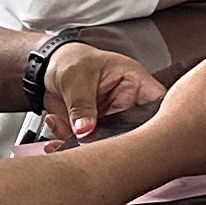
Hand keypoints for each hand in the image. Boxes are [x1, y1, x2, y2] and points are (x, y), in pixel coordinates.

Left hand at [38, 41, 161, 142]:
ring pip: (108, 142)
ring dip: (83, 141)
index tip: (141, 133)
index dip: (159, 118)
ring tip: (65, 128)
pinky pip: (85, 144)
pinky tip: (56, 122)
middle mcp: (126, 103)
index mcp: (134, 81)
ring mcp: (111, 119)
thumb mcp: (76, 77)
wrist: (47, 68)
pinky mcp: (93, 130)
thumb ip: (82, 104)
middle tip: (89, 136)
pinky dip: (67, 141)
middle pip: (134, 129)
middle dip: (112, 139)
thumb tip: (85, 130)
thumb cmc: (70, 60)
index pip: (157, 101)